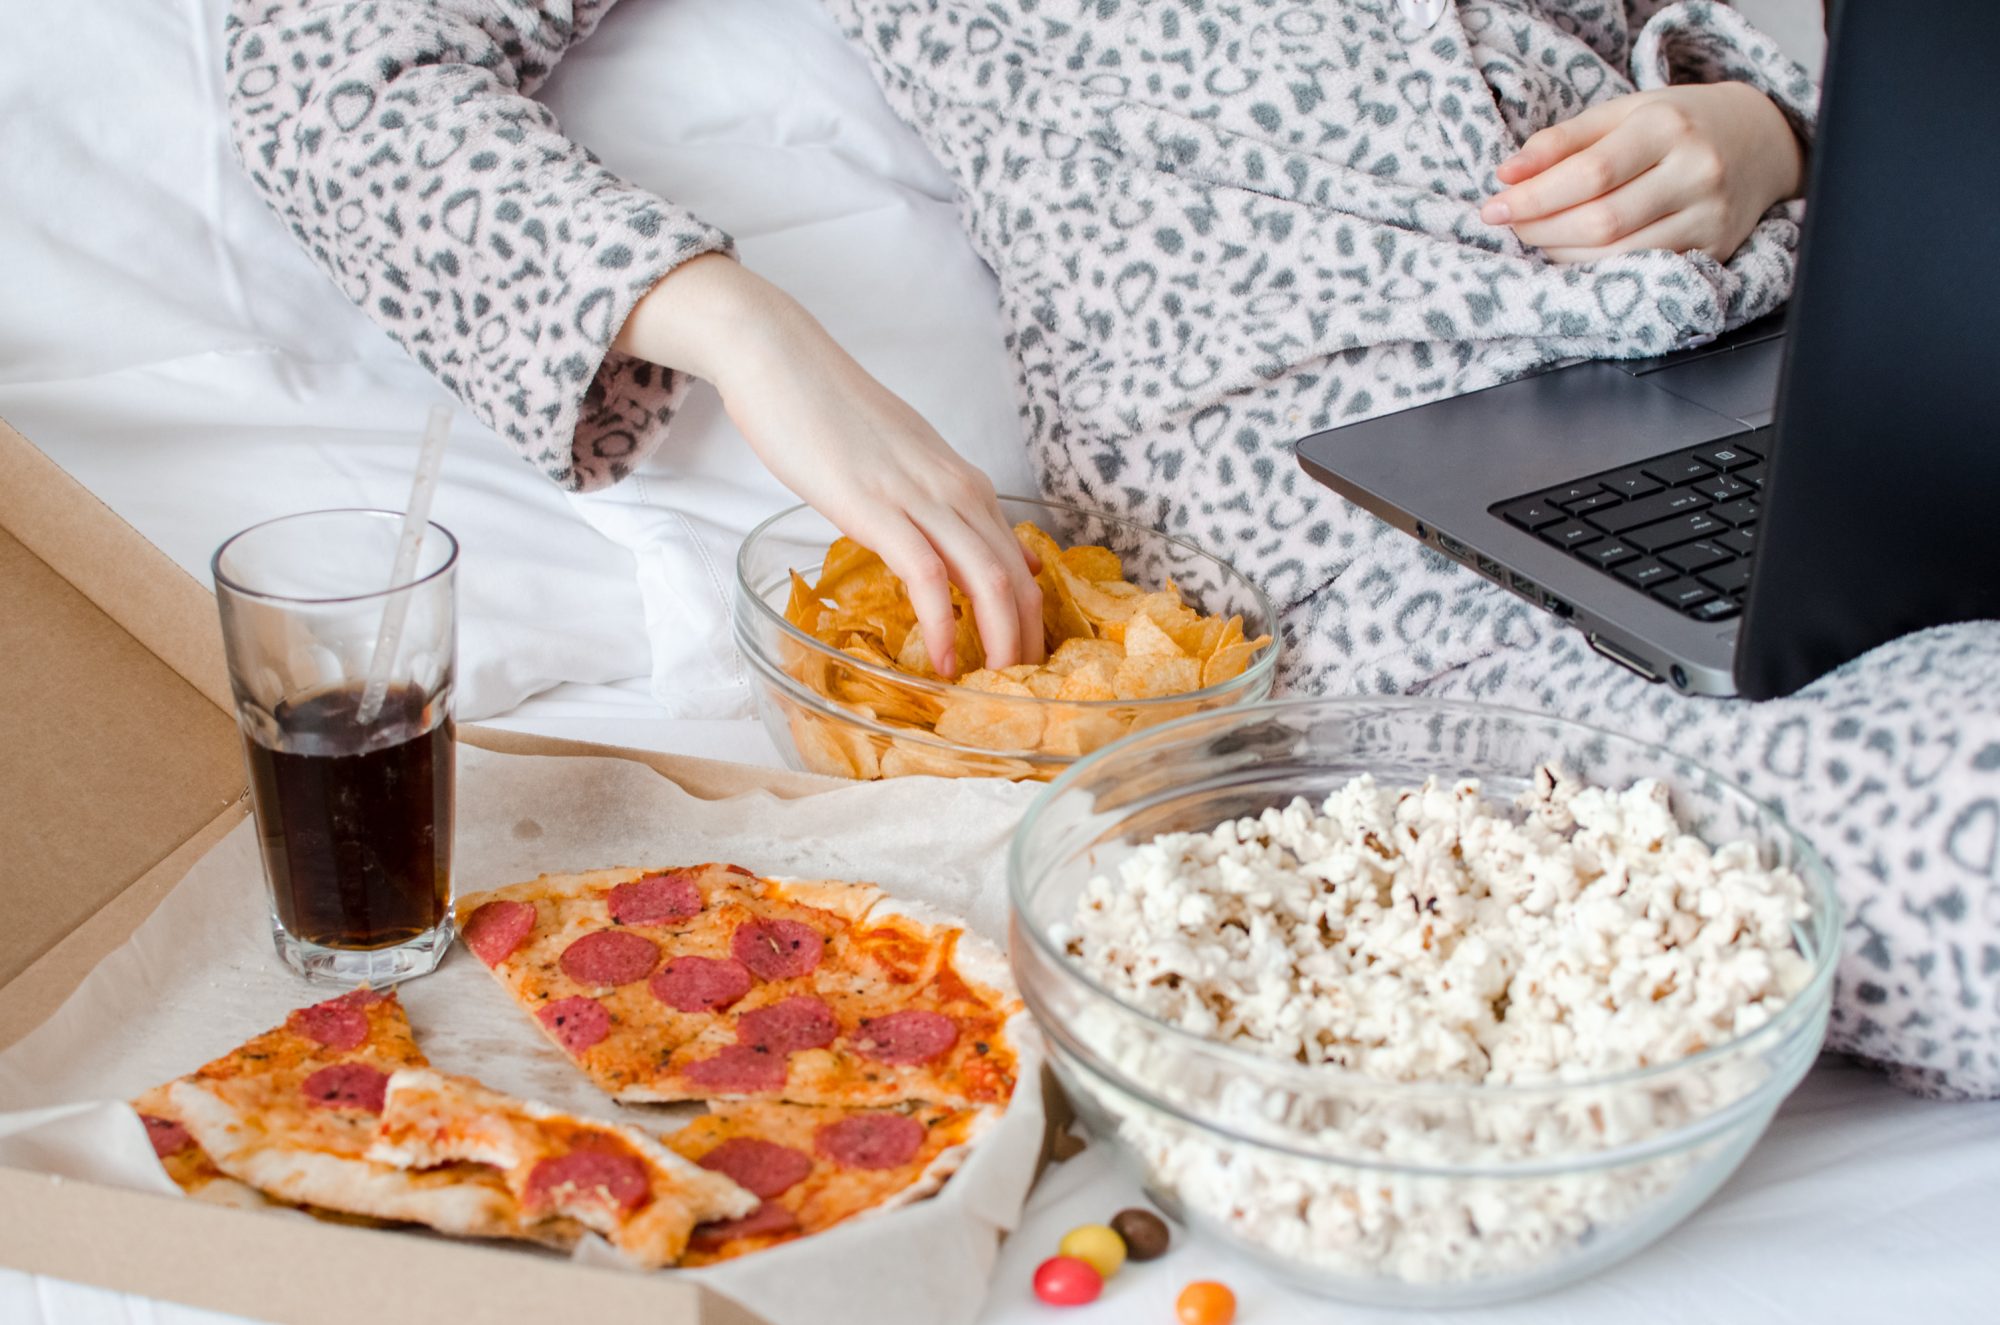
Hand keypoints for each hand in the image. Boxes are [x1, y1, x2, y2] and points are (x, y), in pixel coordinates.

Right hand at [615, 255, 1042, 676]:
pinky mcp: (877, 507)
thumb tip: (961, 547)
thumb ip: (935, 505)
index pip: (1020, 561)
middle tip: (1020, 693)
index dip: (1029, 618)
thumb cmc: (830, 412)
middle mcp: (958, 490)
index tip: (1021, 663)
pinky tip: (941, 660)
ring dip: (999, 642)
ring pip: (988, 580)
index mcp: (964, 483)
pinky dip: (942, 624)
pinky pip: (928, 576)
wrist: (780, 357)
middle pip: (1017, 578)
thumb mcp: (902, 462)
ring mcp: (920, 498)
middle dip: (1026, 641)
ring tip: (993, 689)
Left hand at [1481, 83, 1804, 263]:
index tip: (1494, 208)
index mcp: (1667, 127)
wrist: (1759, 139)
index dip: (1534, 198)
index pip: (1589, 173)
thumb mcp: (1622, 113)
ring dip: (1563, 255)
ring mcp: (1709, 216)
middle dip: (1542, 230)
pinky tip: (1577, 255)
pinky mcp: (1713, 250)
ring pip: (1618, 254)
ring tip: (1542, 238)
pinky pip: (1641, 272)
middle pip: (1601, 221)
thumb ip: (1561, 141)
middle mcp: (1695, 171)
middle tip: (1515, 225)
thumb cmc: (1676, 123)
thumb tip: (1506, 175)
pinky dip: (1597, 269)